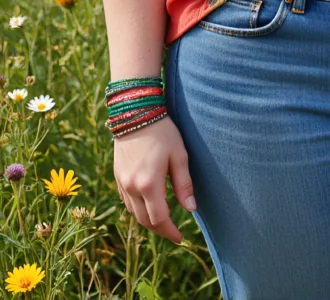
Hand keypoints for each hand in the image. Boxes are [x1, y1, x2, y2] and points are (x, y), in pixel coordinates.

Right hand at [113, 115, 196, 243]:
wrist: (135, 112)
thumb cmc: (162, 131)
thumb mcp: (179, 155)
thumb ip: (184, 184)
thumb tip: (191, 209)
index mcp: (149, 184)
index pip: (159, 219)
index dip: (170, 232)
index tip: (180, 238)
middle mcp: (132, 187)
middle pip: (145, 221)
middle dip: (160, 230)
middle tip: (173, 232)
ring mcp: (122, 182)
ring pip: (134, 213)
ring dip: (147, 221)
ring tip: (162, 221)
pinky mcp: (117, 176)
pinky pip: (126, 201)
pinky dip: (137, 209)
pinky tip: (147, 205)